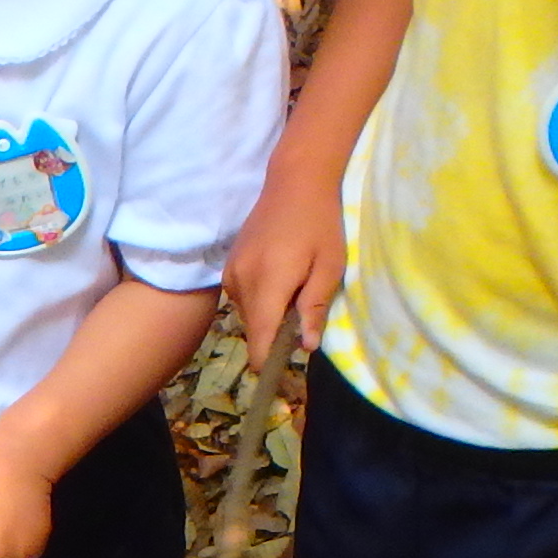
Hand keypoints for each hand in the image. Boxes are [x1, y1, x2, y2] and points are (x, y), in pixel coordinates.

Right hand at [228, 177, 347, 373]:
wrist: (295, 182)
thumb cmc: (320, 224)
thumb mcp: (329, 268)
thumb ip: (314, 308)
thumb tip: (306, 347)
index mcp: (267, 285)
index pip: (260, 341)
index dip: (270, 364)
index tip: (285, 375)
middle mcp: (241, 283)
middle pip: (253, 332)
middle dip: (275, 338)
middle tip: (304, 321)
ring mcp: (231, 274)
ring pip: (248, 316)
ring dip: (268, 317)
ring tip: (295, 292)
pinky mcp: (229, 267)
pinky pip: (242, 299)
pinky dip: (260, 301)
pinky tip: (280, 280)